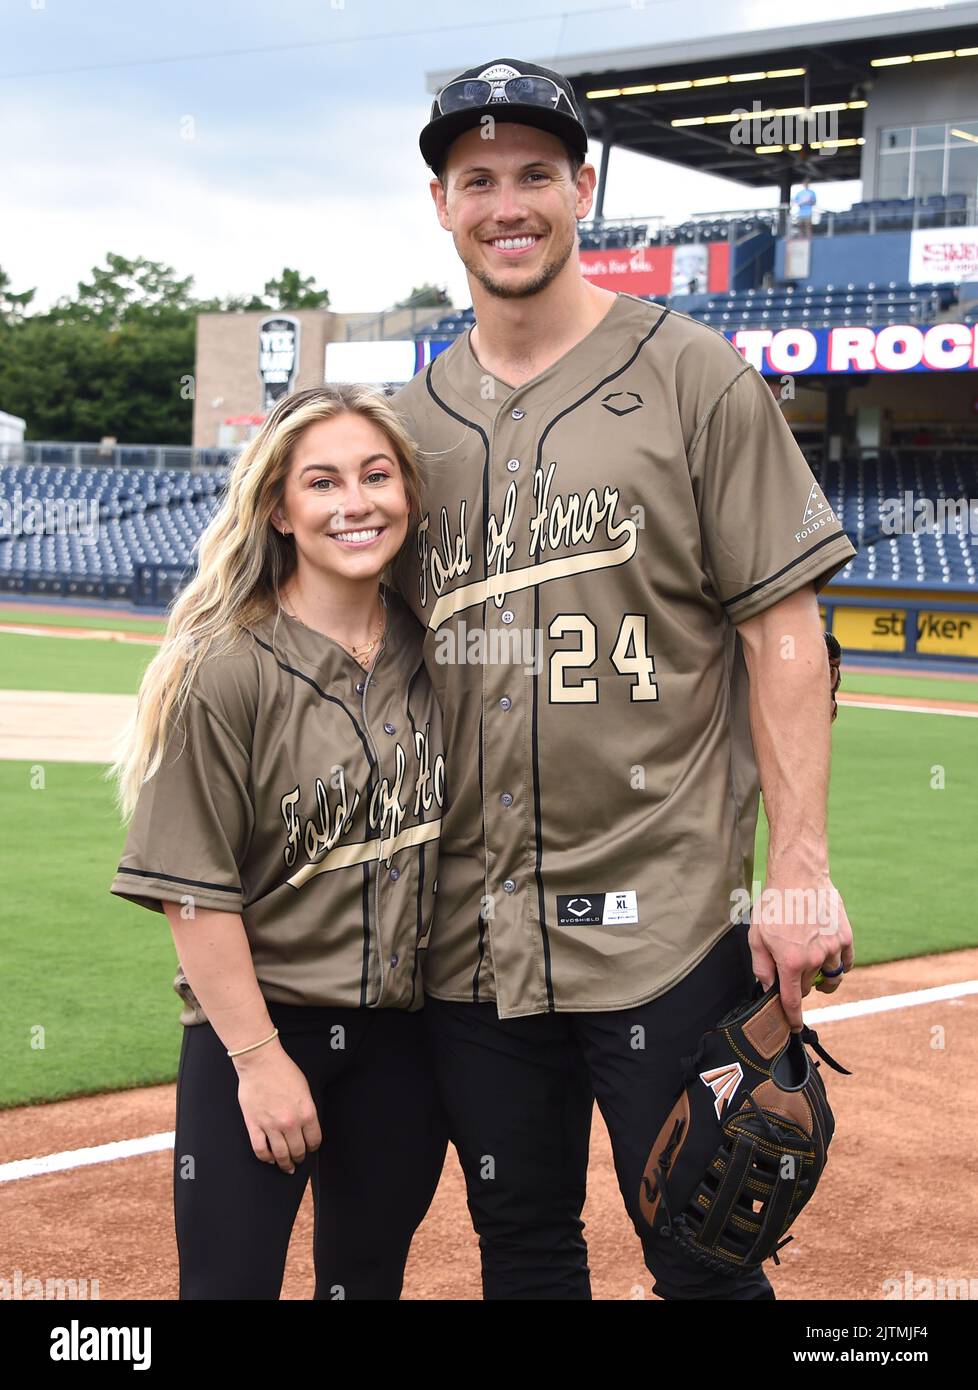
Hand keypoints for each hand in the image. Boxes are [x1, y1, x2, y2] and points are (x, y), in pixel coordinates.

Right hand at [232, 1039, 322, 1173]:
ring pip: (280, 1155)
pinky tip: (269, 1158)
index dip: (313, 1147)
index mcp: (306, 1112)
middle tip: (298, 1160)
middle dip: (299, 1157)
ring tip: (286, 1166)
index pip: (314, 1140)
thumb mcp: (305, 1090)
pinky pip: (260, 1150)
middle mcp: (290, 1123)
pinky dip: (266, 1158)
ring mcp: (271, 1126)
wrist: (260, 1062)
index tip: (310, 1148)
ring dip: (284, 1163)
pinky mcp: (254, 1125)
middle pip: (298, 1150)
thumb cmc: (283, 1071)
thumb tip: (306, 1128)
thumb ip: (307, 1110)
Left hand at [747, 869, 854, 1030]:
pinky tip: (829, 958)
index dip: (792, 1018)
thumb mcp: (757, 936)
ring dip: (821, 977)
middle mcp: (815, 959)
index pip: (793, 1001)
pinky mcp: (846, 936)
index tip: (793, 1027)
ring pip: (831, 978)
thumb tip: (769, 990)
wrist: (799, 874)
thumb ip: (762, 967)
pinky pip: (847, 964)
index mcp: (790, 962)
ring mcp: (833, 948)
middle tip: (791, 968)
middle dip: (800, 984)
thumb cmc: (774, 904)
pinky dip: (839, 966)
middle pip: (809, 987)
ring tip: (812, 966)